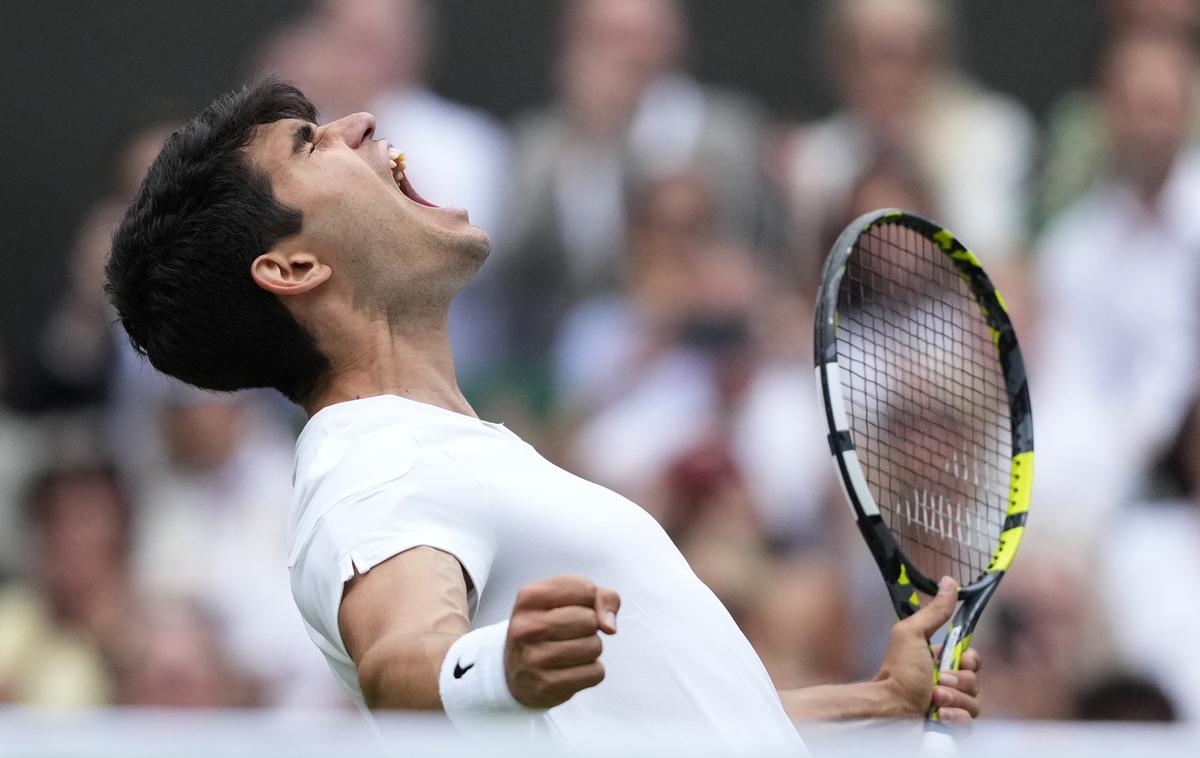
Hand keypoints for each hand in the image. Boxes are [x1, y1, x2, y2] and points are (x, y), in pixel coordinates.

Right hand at [505, 574, 619, 707]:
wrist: (516, 671)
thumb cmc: (550, 626)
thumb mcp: (568, 600)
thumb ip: (601, 598)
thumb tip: (609, 627)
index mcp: (529, 597)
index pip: (585, 590)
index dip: (590, 600)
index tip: (573, 608)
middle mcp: (526, 627)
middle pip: (590, 620)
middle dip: (590, 627)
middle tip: (571, 633)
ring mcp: (534, 658)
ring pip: (594, 646)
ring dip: (591, 650)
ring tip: (570, 651)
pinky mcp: (547, 686)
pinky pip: (595, 673)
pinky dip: (591, 671)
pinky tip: (571, 670)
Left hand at [873, 576, 981, 721]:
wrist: (887, 710)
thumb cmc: (897, 672)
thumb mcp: (913, 634)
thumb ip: (934, 611)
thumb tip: (949, 581)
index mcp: (939, 661)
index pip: (972, 660)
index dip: (970, 661)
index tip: (960, 660)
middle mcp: (946, 683)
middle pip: (976, 681)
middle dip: (959, 682)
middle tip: (937, 682)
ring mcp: (949, 707)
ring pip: (975, 703)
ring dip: (954, 700)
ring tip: (933, 700)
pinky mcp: (951, 729)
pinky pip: (969, 725)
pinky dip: (955, 720)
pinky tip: (938, 717)